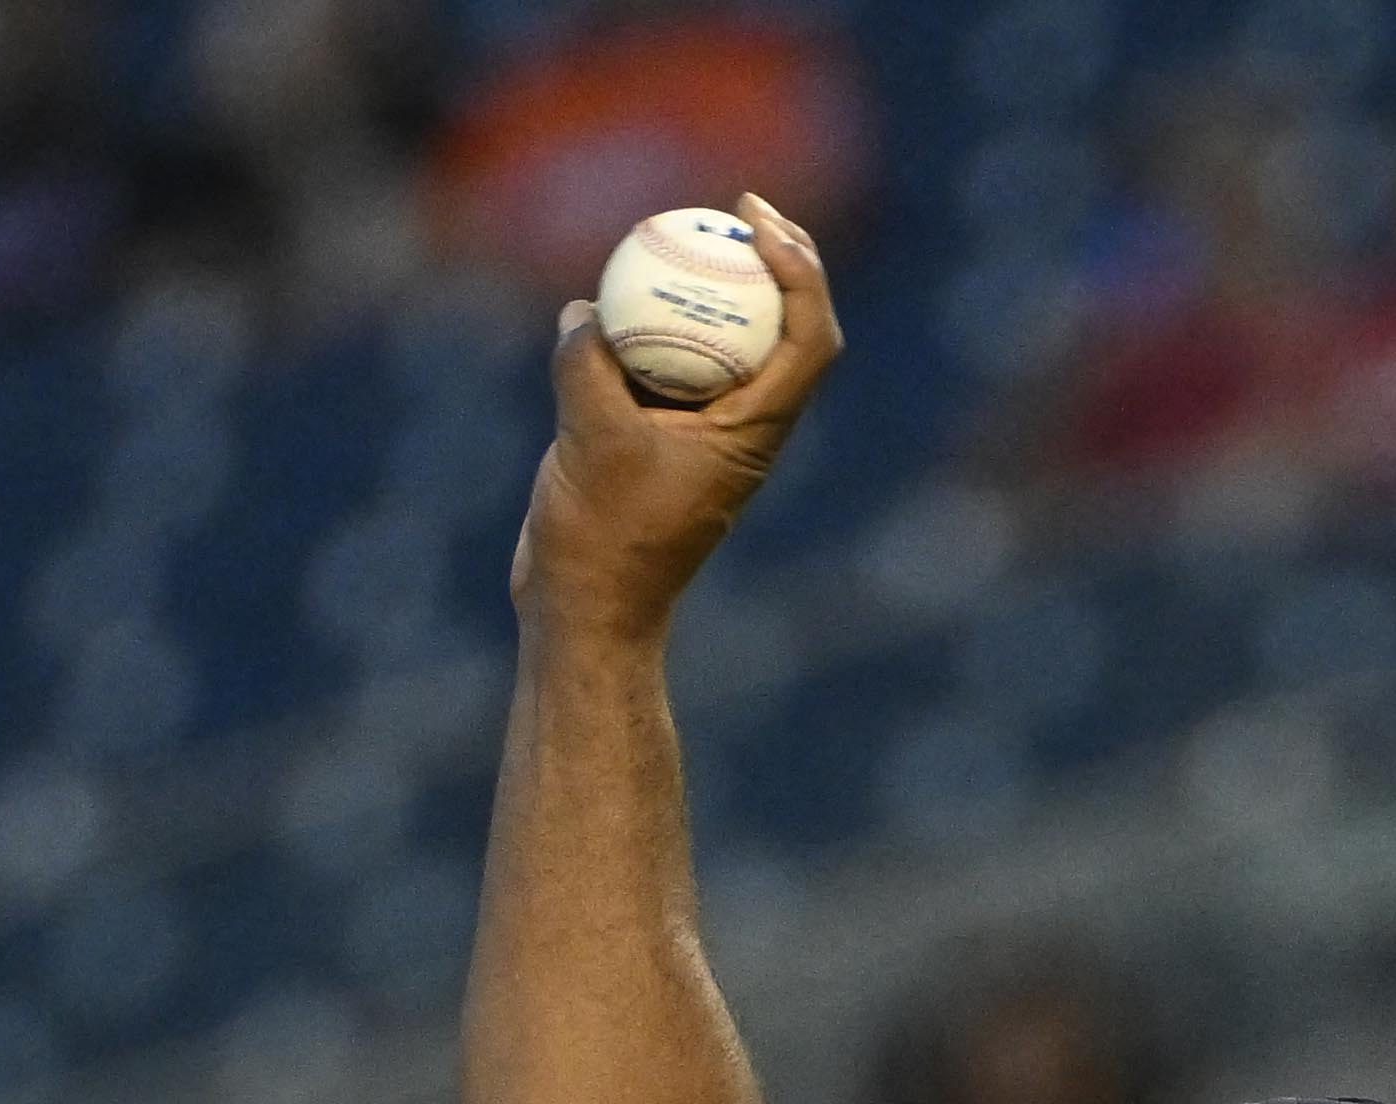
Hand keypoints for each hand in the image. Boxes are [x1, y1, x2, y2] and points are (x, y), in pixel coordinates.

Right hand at [509, 193, 841, 644]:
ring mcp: (701, 431)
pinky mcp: (657, 435)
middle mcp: (742, 426)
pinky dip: (650, 323)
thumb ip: (590, 368)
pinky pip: (665, 362)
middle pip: (782, 327)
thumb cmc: (605, 538)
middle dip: (774, 259)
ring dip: (715, 286)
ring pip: (725, 341)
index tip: (761, 224)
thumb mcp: (592, 441)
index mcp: (756, 431)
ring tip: (683, 229)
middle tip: (739, 206)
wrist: (586, 606)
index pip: (809, 338)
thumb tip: (585, 309)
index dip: (802, 272)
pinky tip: (607, 292)